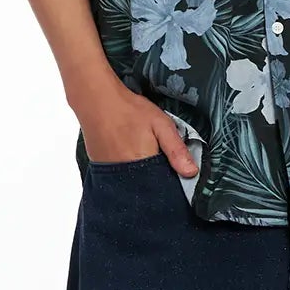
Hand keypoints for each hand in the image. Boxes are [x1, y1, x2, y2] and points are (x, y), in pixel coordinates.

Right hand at [76, 85, 198, 175]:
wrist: (97, 100)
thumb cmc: (129, 110)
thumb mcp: (161, 125)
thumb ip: (177, 150)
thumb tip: (192, 172)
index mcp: (143, 165)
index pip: (162, 187)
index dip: (171, 181)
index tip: (175, 172)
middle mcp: (125, 174)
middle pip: (147, 188)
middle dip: (156, 179)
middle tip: (156, 156)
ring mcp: (110, 173)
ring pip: (133, 184)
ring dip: (141, 176)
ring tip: (141, 153)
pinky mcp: (101, 168)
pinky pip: (119, 178)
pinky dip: (128, 172)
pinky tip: (130, 155)